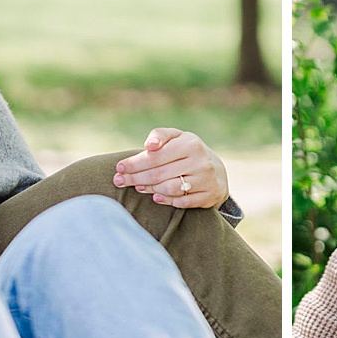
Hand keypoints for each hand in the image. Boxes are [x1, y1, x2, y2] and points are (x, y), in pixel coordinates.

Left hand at [113, 127, 227, 209]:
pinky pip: (182, 202)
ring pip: (169, 188)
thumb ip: (160, 135)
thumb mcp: (177, 137)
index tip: (118, 168)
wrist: (217, 171)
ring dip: (150, 189)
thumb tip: (148, 145)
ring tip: (138, 187)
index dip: (134, 163)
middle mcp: (200, 161)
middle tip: (119, 181)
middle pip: (159, 174)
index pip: (155, 156)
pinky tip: (155, 197)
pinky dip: (167, 200)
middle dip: (135, 178)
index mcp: (190, 144)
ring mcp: (206, 180)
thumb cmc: (188, 152)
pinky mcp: (209, 196)